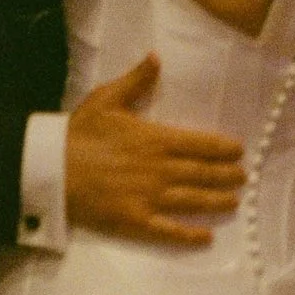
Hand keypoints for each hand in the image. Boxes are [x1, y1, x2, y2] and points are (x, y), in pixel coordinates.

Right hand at [64, 56, 244, 246]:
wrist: (51, 169)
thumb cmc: (79, 133)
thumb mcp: (106, 99)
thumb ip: (136, 80)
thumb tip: (156, 57)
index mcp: (156, 139)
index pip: (200, 144)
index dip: (223, 149)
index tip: (239, 151)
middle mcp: (160, 170)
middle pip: (202, 174)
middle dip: (226, 176)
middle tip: (243, 177)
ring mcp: (149, 198)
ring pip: (193, 201)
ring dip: (217, 202)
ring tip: (234, 202)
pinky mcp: (136, 222)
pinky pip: (169, 231)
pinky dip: (190, 235)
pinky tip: (207, 237)